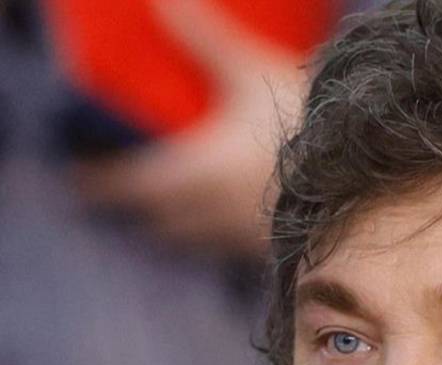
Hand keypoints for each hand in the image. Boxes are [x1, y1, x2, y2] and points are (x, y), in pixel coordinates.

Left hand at [73, 0, 309, 259]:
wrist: (367, 189)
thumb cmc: (303, 128)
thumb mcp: (250, 73)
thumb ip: (205, 40)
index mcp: (192, 174)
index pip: (126, 187)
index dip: (97, 183)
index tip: (74, 179)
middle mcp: (208, 213)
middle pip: (156, 219)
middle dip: (134, 206)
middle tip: (118, 192)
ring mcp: (242, 236)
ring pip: (191, 238)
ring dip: (172, 225)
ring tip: (167, 209)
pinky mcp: (274, 245)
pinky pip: (228, 247)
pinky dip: (213, 236)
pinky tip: (225, 223)